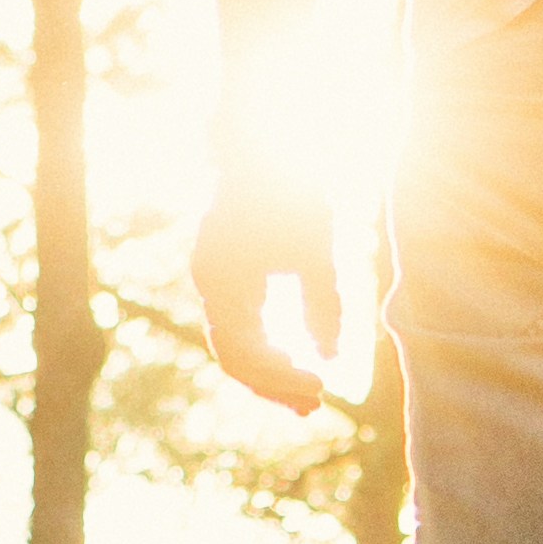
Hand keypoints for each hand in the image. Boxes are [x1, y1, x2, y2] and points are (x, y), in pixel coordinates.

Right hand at [192, 168, 340, 413]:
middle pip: (234, 354)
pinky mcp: (231, 269)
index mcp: (222, 281)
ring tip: (311, 394)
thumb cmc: (292, 187)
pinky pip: (243, 321)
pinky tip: (297, 357)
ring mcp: (217, 277)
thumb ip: (322, 304)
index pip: (240, 352)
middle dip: (273, 384)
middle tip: (316, 407)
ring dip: (270, 370)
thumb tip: (331, 357)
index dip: (277, 379)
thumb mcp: (316, 248)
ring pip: (237, 341)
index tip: (320, 388)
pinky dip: (267, 344)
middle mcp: (211, 284)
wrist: (267, 136)